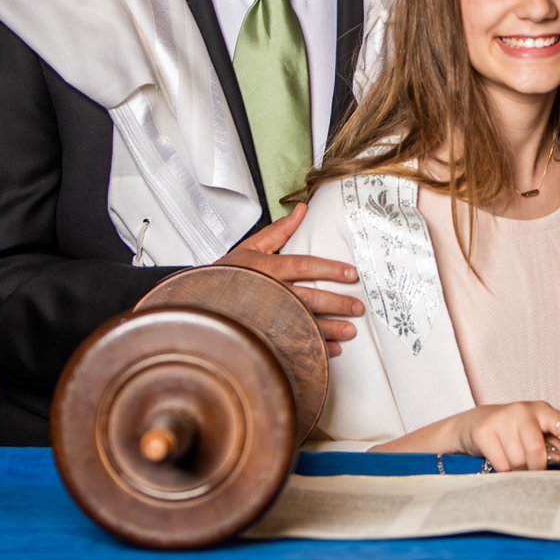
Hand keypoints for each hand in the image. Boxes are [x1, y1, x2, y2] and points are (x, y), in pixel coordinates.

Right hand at [221, 202, 363, 356]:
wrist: (201, 300)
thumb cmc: (228, 273)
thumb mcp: (251, 247)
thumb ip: (279, 230)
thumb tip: (303, 209)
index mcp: (267, 269)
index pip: (303, 266)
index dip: (329, 270)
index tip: (351, 274)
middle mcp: (269, 293)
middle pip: (308, 298)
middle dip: (336, 303)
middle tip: (358, 307)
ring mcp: (266, 316)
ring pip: (303, 323)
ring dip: (329, 329)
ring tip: (350, 330)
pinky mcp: (264, 334)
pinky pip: (292, 343)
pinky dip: (312, 348)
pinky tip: (330, 350)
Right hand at [453, 401, 559, 471]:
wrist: (475, 423)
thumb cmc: (513, 431)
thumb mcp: (535, 431)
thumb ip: (555, 444)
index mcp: (542, 410)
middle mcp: (523, 410)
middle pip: (536, 449)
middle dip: (537, 467)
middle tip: (535, 472)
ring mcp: (502, 419)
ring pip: (518, 460)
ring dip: (519, 470)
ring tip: (514, 462)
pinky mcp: (484, 431)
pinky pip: (501, 464)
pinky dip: (504, 471)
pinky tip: (501, 462)